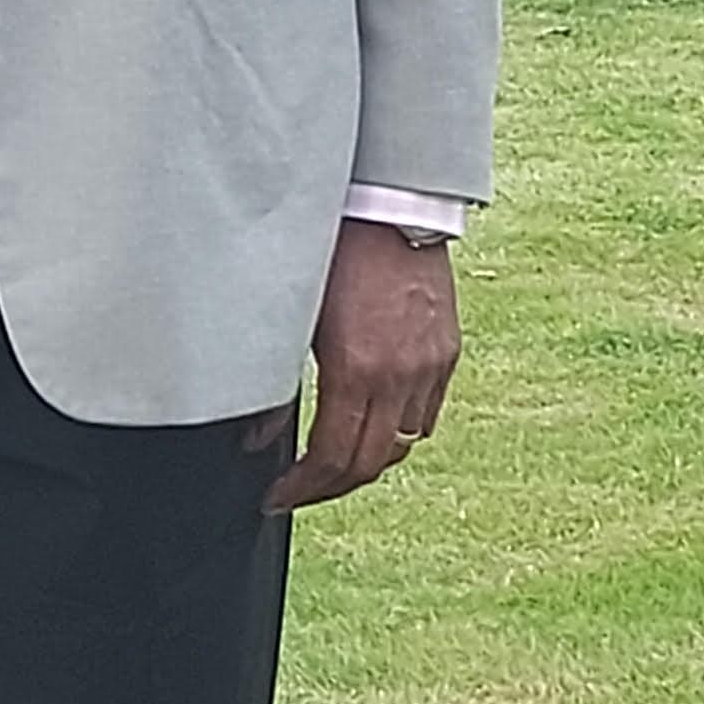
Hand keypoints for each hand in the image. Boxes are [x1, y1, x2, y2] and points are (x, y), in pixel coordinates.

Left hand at [256, 220, 460, 515]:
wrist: (389, 206)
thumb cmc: (335, 252)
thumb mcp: (294, 320)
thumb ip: (276, 386)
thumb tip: (256, 438)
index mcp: (356, 369)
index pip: (332, 458)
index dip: (302, 489)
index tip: (275, 498)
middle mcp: (400, 375)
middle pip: (369, 465)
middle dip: (329, 488)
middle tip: (297, 492)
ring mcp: (430, 366)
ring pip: (402, 444)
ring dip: (366, 461)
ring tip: (330, 462)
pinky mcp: (447, 353)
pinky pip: (426, 414)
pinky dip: (398, 430)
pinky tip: (370, 423)